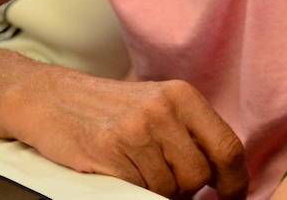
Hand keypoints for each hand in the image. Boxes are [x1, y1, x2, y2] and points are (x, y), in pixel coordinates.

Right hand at [8, 71, 248, 198]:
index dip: (235, 180)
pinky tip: (118, 171)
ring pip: (167, 188)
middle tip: (165, 181)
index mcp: (183, 96)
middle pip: (198, 175)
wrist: (51, 98)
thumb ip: (189, 134)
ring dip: (156, 191)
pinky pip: (137, 190)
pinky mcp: (109, 149)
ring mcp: (136, 129)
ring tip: (136, 170)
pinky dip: (132, 189)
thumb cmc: (109, 110)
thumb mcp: (157, 107)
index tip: (232, 196)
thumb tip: (224, 174)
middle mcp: (164, 109)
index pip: (227, 146)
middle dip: (186, 190)